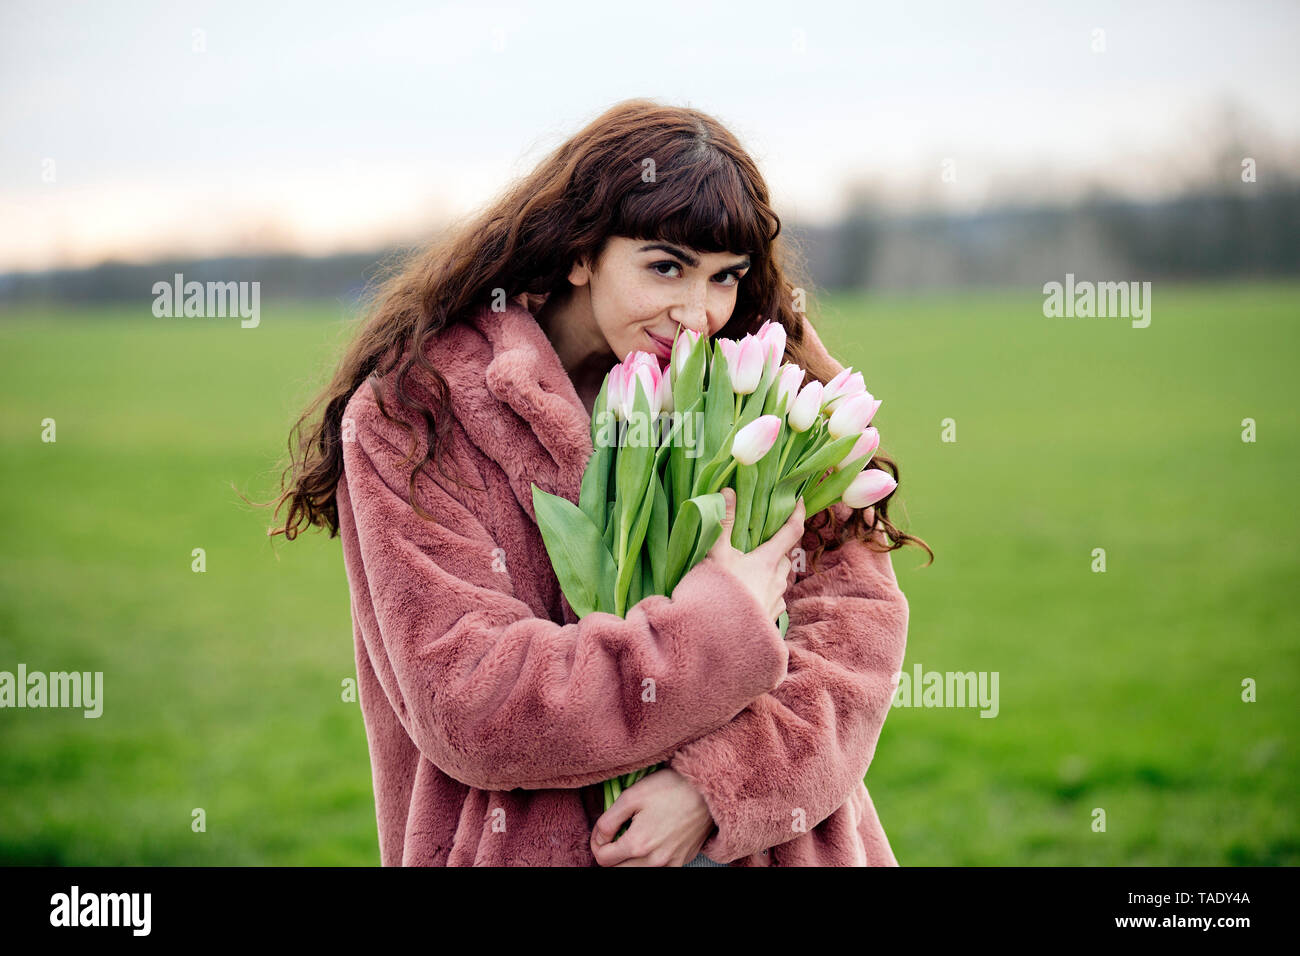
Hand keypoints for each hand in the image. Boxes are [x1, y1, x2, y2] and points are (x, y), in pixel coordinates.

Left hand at [590, 769, 716, 866]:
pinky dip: (648, 859)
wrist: (707, 791)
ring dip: (630, 858)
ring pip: (637, 871)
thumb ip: (608, 820)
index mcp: (638, 845)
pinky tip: (654, 838)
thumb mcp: (631, 796)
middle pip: (618, 870)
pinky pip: (657, 868)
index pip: (602, 859)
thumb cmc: (669, 788)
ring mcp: (670, 864)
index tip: (602, 831)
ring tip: (635, 834)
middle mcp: (654, 862)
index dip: (597, 844)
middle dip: (612, 853)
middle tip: (617, 832)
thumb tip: (599, 837)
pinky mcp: (682, 861)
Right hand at [706, 488, 805, 621]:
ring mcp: (776, 603)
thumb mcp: (716, 556)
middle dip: (778, 548)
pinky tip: (751, 596)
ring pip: (780, 580)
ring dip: (772, 572)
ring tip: (753, 570)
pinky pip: (775, 601)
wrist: (720, 639)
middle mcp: (777, 581)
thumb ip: (723, 524)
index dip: (798, 514)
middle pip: (785, 558)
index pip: (791, 532)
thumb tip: (729, 491)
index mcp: (767, 561)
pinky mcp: (770, 620)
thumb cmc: (719, 594)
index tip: (801, 501)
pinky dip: (766, 593)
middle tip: (765, 541)